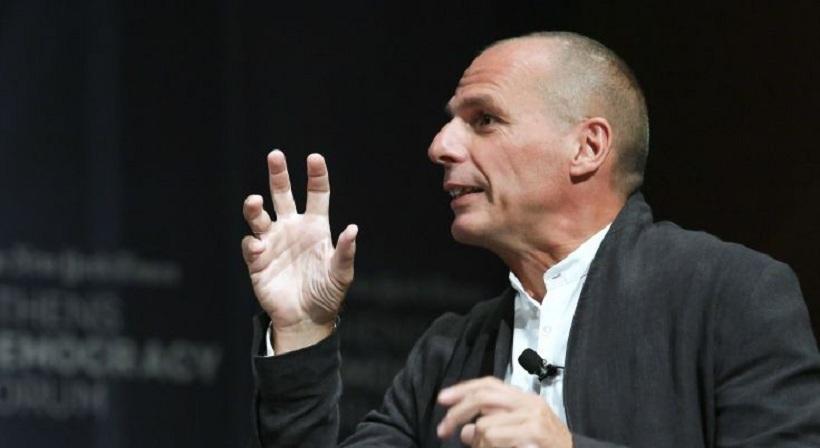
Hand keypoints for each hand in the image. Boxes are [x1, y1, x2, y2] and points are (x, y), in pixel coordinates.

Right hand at [241, 150, 357, 352]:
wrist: (306, 319)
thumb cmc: (326, 294)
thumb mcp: (342, 274)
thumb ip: (345, 252)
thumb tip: (352, 229)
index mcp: (315, 227)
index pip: (316, 194)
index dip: (316, 175)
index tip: (314, 158)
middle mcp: (292, 228)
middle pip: (282, 194)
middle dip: (278, 174)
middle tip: (275, 155)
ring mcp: (273, 242)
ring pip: (259, 216)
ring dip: (255, 207)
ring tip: (255, 200)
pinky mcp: (258, 260)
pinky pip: (251, 245)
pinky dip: (252, 243)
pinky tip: (259, 246)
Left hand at [437, 377, 571, 447]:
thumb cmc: (544, 447)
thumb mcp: (515, 434)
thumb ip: (491, 427)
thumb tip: (464, 431)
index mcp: (523, 399)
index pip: (488, 384)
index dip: (462, 389)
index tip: (442, 399)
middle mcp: (528, 402)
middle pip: (482, 397)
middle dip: (457, 412)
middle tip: (442, 430)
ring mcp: (533, 416)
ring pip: (485, 425)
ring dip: (477, 443)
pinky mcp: (535, 431)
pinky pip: (494, 437)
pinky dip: (486, 446)